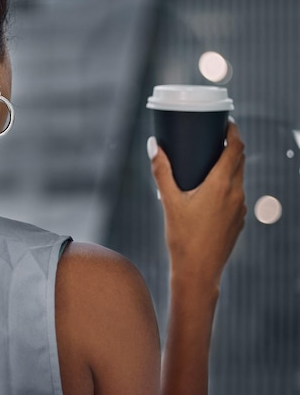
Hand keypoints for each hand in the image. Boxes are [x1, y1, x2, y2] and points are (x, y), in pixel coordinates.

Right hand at [148, 121, 245, 289]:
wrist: (199, 272)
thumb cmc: (183, 237)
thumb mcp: (168, 201)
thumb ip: (161, 171)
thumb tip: (153, 146)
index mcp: (222, 185)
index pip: (236, 148)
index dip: (234, 131)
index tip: (225, 121)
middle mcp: (236, 193)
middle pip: (240, 160)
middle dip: (231, 145)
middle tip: (213, 136)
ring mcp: (240, 208)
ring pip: (239, 177)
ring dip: (229, 165)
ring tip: (209, 161)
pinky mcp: (239, 220)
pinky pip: (236, 194)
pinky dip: (228, 184)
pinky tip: (210, 190)